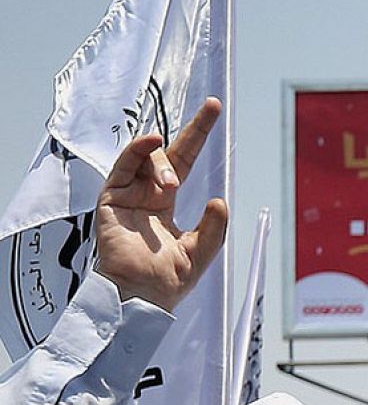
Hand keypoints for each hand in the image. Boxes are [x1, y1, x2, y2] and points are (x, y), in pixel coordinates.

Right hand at [94, 97, 228, 311]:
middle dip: (192, 128)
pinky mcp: (111, 198)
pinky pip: (123, 166)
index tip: (214, 111)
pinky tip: (152, 140)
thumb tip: (218, 200)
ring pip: (147, 158)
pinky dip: (138, 150)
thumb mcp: (201, 250)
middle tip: (212, 108)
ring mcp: (127, 195)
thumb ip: (213, 227)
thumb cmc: (167, 280)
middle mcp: (146, 194)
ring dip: (164, 163)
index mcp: (164, 204)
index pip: (184, 163)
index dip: (197, 137)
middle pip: (168, 153)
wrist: (142, 296)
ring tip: (172, 186)